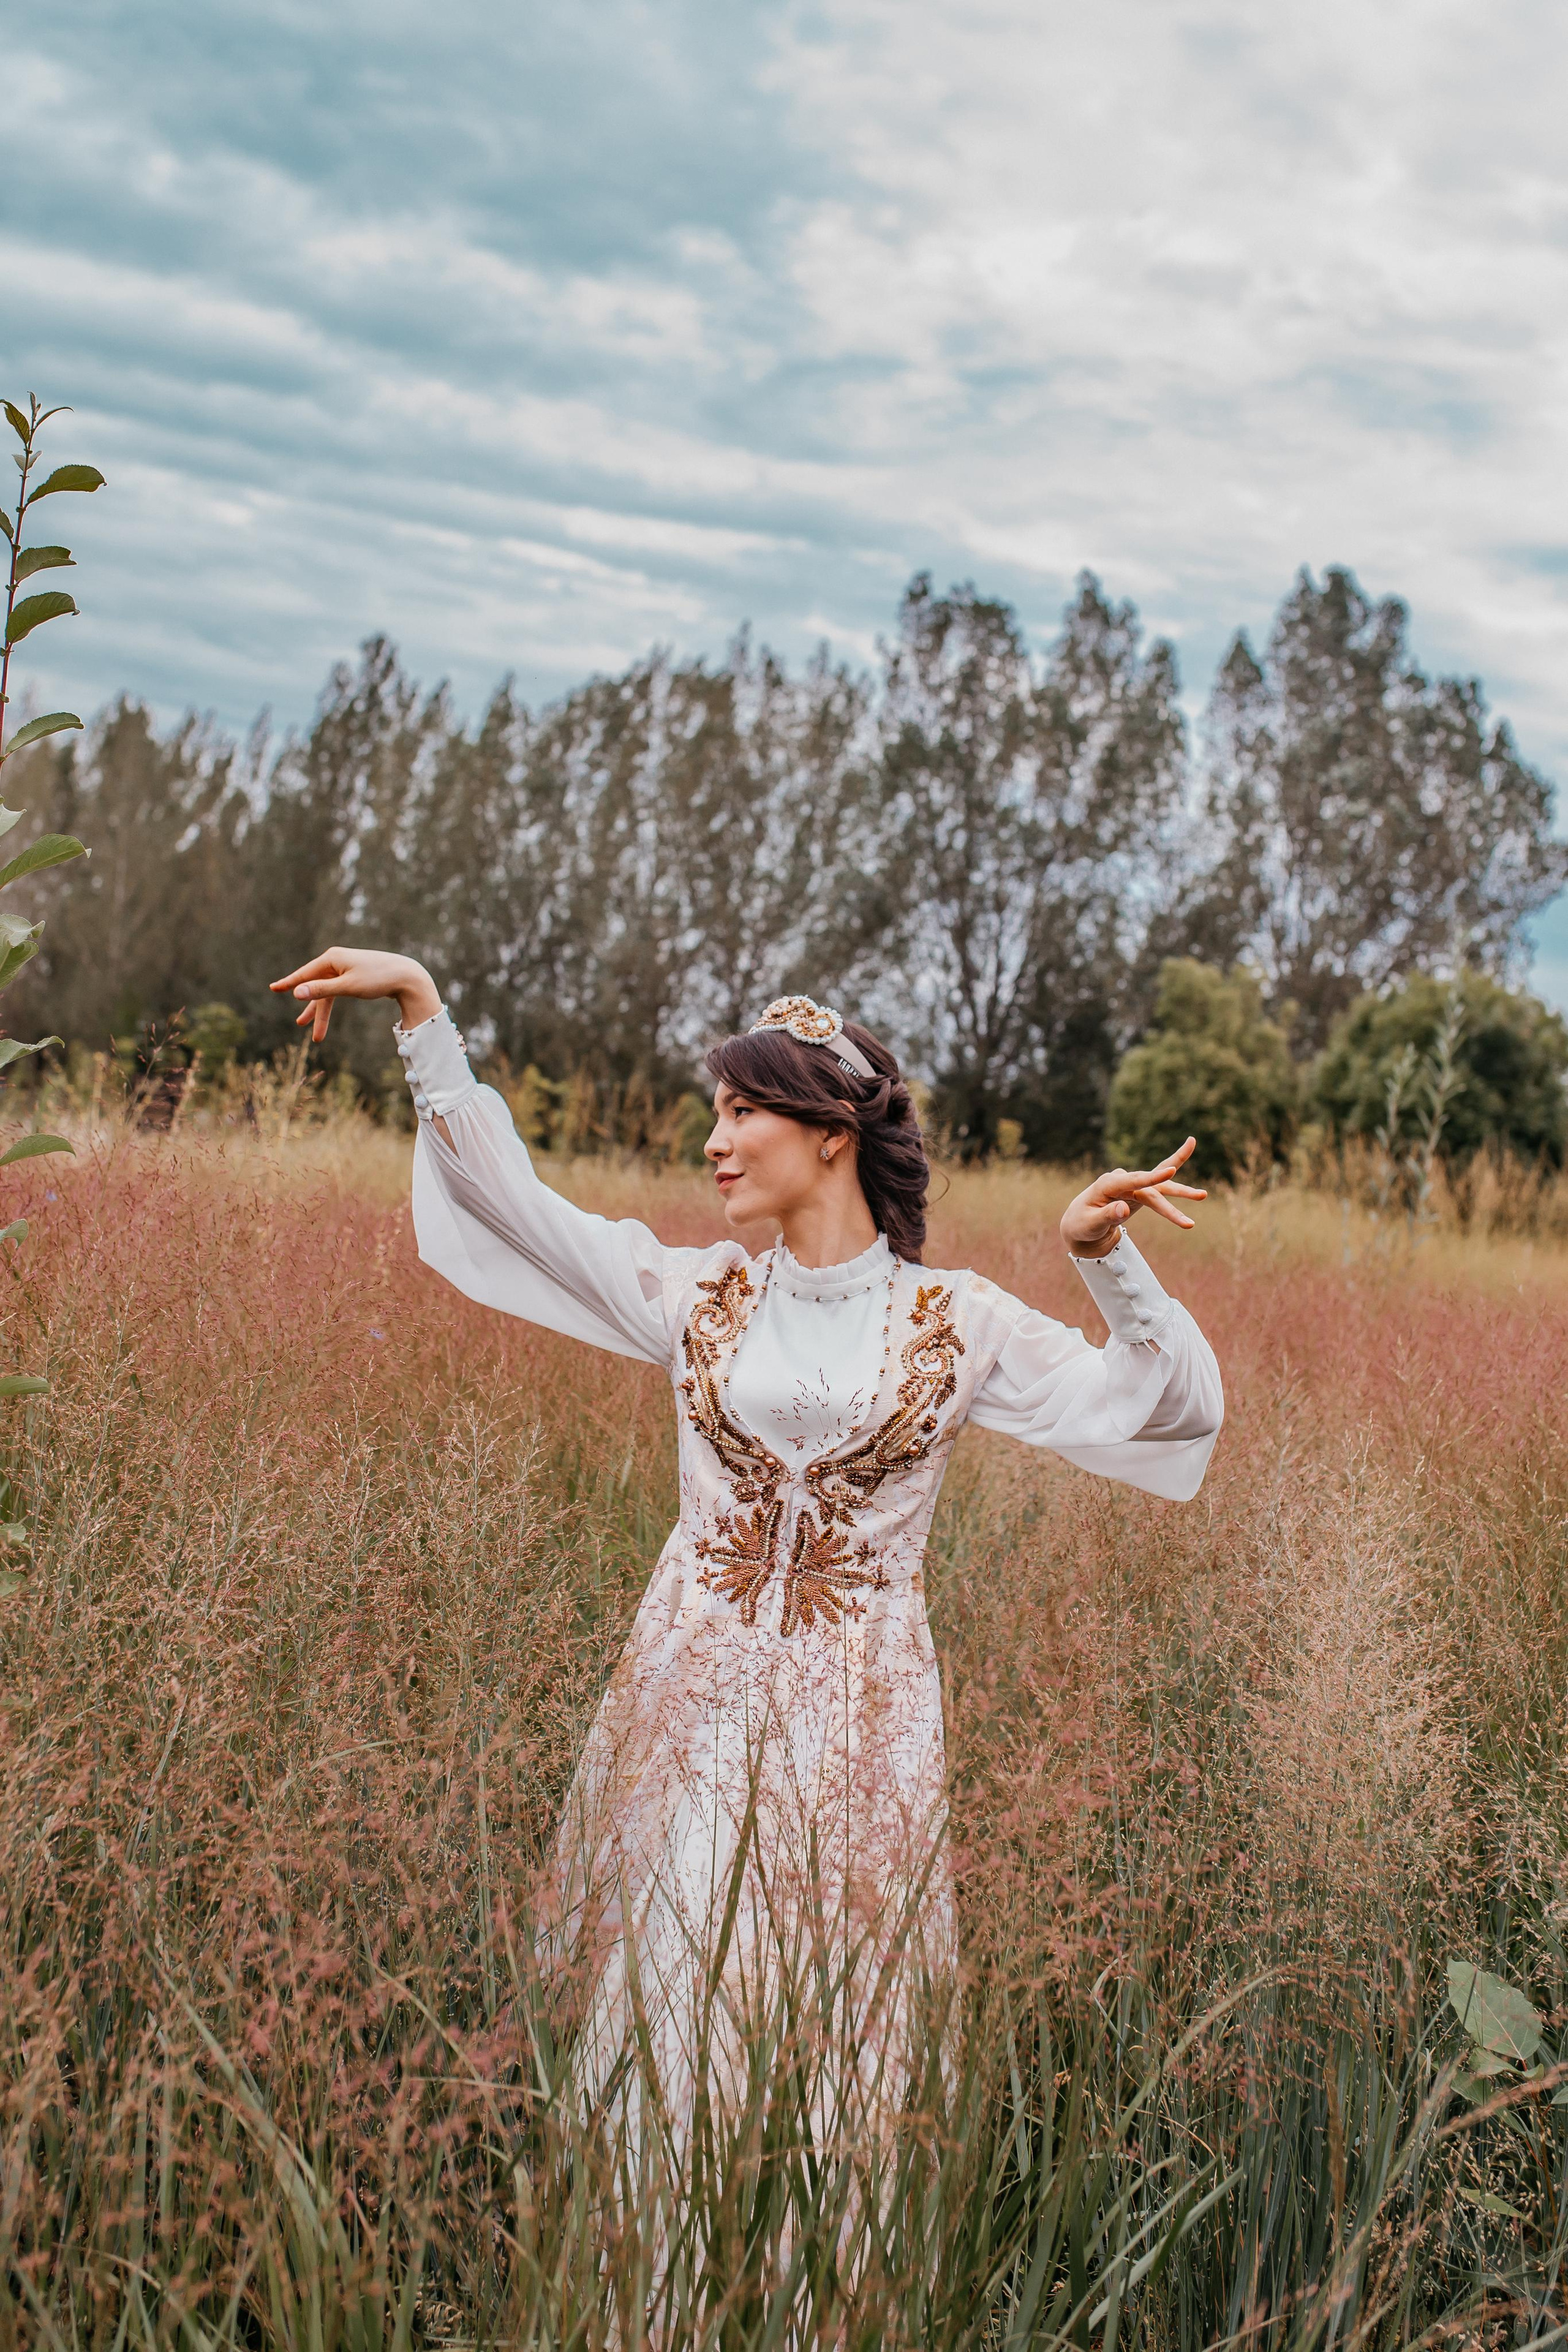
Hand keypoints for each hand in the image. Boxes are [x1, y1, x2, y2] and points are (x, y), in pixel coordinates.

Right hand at [269, 947, 440, 1042]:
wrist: (407, 975)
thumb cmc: (378, 979)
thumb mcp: (347, 987)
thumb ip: (322, 990)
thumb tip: (296, 992)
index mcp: (332, 959)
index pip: (305, 974)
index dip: (289, 983)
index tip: (273, 988)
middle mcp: (336, 960)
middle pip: (316, 987)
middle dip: (312, 1010)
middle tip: (300, 1024)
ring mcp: (346, 968)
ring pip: (328, 993)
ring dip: (323, 1013)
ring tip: (316, 1035)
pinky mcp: (355, 975)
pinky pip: (337, 991)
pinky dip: (332, 1004)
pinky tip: (328, 1014)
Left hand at [1059, 1137, 1205, 1258]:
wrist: (1079, 1227)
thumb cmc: (1081, 1224)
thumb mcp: (1090, 1224)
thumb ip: (1106, 1215)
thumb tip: (1124, 1208)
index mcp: (1107, 1184)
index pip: (1133, 1180)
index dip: (1152, 1178)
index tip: (1170, 1172)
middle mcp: (1121, 1181)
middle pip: (1151, 1187)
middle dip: (1174, 1198)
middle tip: (1200, 1197)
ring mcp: (1131, 1186)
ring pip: (1159, 1187)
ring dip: (1181, 1192)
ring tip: (1203, 1195)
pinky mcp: (1138, 1194)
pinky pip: (1159, 1189)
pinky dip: (1174, 1185)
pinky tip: (1191, 1182)